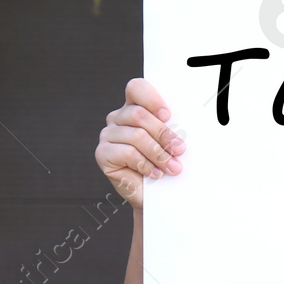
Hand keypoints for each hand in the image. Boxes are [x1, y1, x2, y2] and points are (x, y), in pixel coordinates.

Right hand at [95, 78, 185, 208]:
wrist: (153, 195)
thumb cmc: (163, 164)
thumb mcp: (170, 143)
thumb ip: (171, 129)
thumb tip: (181, 128)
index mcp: (134, 107)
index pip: (136, 88)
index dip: (151, 99)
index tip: (168, 116)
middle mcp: (118, 118)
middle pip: (139, 115)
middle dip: (164, 133)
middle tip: (179, 149)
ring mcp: (108, 135)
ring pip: (136, 136)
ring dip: (159, 154)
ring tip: (173, 167)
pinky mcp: (102, 154)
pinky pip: (127, 153)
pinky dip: (145, 164)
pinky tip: (155, 173)